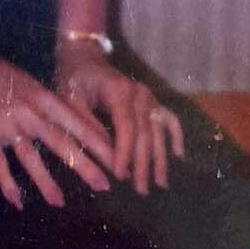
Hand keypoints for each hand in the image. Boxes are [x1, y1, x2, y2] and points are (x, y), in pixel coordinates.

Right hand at [0, 56, 115, 209]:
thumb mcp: (26, 82)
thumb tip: (66, 120)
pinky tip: (17, 203)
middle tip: (104, 185)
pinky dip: (8, 184)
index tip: (115, 157)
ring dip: (46, 182)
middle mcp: (29, 112)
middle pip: (61, 142)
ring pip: (31, 158)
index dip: (97, 141)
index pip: (76, 122)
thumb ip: (44, 103)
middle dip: (84, 165)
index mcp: (42, 97)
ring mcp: (7, 124)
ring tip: (60, 203)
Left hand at [55, 40, 183, 195]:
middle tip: (140, 190)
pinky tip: (178, 155)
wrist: (83, 58)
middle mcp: (139, 93)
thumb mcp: (71, 102)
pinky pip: (169, 118)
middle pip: (145, 132)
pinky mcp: (151, 101)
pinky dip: (176, 135)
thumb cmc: (74, 80)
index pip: (127, 126)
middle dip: (143, 163)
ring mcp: (148, 96)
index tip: (120, 176)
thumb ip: (88, 127)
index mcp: (119, 90)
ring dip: (160, 157)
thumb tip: (106, 159)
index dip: (125, 152)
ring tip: (160, 184)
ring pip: (158, 130)